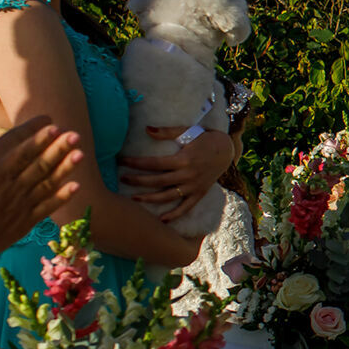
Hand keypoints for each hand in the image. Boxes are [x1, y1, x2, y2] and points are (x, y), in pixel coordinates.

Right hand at [0, 117, 83, 263]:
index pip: (15, 148)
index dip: (34, 135)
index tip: (49, 120)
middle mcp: (8, 186)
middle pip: (37, 163)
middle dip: (57, 148)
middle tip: (74, 135)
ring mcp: (19, 204)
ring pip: (46, 183)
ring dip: (65, 168)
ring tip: (81, 154)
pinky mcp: (25, 221)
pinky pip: (47, 207)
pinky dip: (61, 197)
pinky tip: (77, 186)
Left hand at [118, 127, 234, 220]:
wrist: (227, 150)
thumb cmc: (205, 139)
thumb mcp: (188, 131)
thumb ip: (167, 132)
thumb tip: (146, 129)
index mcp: (183, 159)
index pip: (154, 163)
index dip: (136, 162)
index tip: (122, 161)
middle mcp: (188, 175)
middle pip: (157, 181)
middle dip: (137, 180)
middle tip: (122, 178)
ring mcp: (194, 186)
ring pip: (168, 196)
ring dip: (150, 198)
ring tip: (133, 198)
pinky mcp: (200, 193)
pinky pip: (186, 207)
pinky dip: (175, 215)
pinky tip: (161, 219)